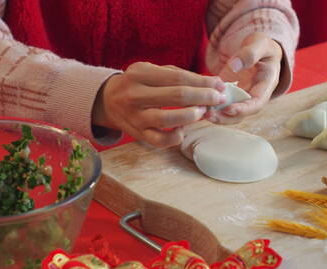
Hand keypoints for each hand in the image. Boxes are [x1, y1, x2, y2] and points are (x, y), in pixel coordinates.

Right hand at [93, 62, 225, 147]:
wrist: (108, 100)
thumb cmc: (139, 83)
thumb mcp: (153, 71)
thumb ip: (180, 75)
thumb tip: (213, 83)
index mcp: (140, 73)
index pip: (178, 77)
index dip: (202, 82)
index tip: (219, 85)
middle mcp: (134, 94)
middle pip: (177, 96)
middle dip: (203, 97)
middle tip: (218, 99)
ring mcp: (135, 116)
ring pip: (167, 119)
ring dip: (191, 116)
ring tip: (202, 112)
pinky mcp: (137, 134)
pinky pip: (159, 141)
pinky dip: (175, 137)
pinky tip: (183, 130)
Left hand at [207, 33, 282, 123]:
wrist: (256, 49)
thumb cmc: (261, 45)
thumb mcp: (260, 43)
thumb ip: (250, 53)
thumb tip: (235, 66)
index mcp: (265, 85)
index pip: (257, 104)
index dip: (243, 109)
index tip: (229, 109)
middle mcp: (253, 95)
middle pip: (241, 114)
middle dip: (226, 117)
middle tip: (209, 115)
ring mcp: (240, 97)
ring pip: (229, 112)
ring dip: (217, 115)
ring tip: (202, 113)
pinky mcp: (228, 94)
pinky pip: (220, 103)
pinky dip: (210, 106)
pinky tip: (197, 105)